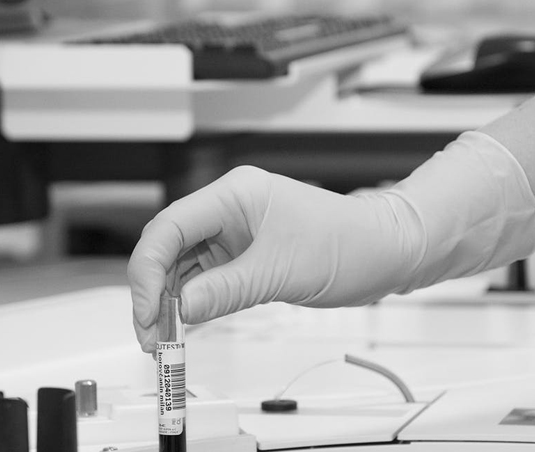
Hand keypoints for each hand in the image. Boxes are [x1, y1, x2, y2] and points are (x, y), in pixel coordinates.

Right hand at [128, 132, 534, 351]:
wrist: (386, 251)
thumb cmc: (350, 241)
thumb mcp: (282, 270)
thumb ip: (226, 289)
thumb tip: (180, 308)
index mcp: (235, 194)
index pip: (171, 226)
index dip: (148, 268)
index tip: (147, 308)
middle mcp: (230, 210)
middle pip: (169, 247)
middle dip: (153, 291)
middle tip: (151, 333)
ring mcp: (236, 235)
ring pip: (183, 268)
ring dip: (170, 303)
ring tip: (164, 339)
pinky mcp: (245, 258)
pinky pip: (206, 281)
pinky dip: (193, 305)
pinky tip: (184, 328)